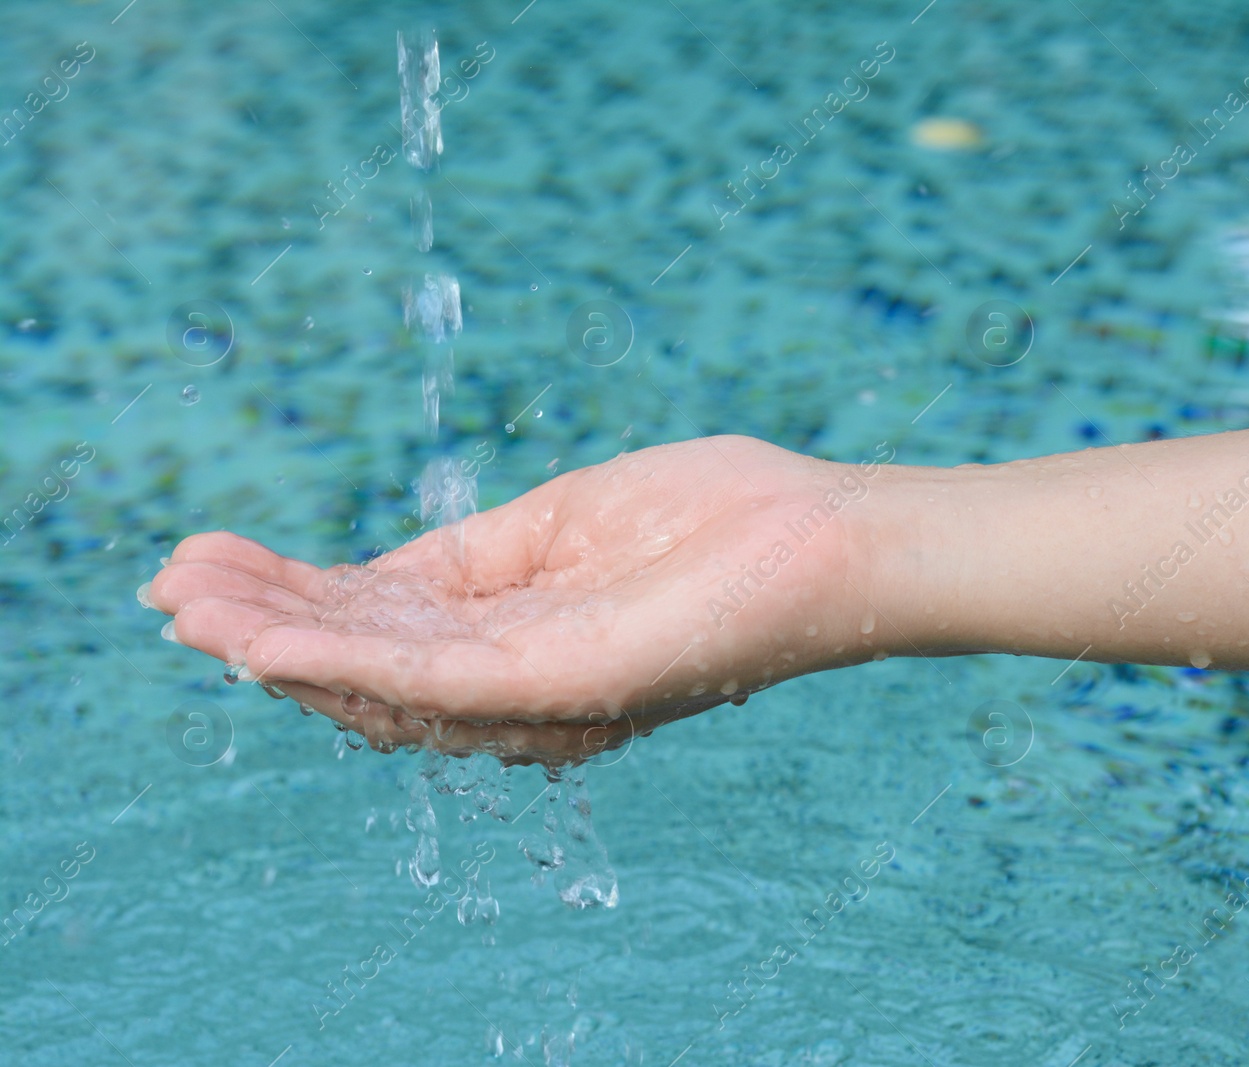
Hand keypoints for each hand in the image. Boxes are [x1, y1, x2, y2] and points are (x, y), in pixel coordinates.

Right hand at [149, 436, 897, 748]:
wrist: (824, 538)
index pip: (386, 627)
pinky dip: (347, 659)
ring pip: (384, 683)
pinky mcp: (568, 685)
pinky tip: (270, 637)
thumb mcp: (563, 525)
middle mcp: (522, 684)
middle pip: (368, 666)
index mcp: (521, 637)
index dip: (293, 601)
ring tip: (191, 603)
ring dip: (279, 644)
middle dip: (264, 627)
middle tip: (171, 583)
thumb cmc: (717, 521)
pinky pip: (438, 682)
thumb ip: (469, 560)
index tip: (209, 562)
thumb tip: (370, 572)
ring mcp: (543, 691)